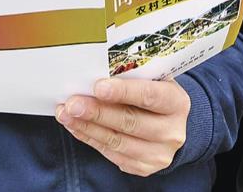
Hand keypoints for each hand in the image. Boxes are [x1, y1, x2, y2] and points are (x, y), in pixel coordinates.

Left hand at [56, 77, 189, 175]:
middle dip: (97, 112)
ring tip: (66, 114)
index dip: (123, 92)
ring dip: (87, 126)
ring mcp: (158, 153)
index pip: (149, 96)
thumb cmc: (155, 95)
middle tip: (72, 103)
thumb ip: (131, 78)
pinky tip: (75, 126)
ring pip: (117, 140)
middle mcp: (172, 131)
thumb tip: (93, 75)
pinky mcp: (143, 167)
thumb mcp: (153, 80)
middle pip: (130, 122)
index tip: (98, 87)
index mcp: (176, 102)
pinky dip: (89, 138)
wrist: (170, 124)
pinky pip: (110, 153)